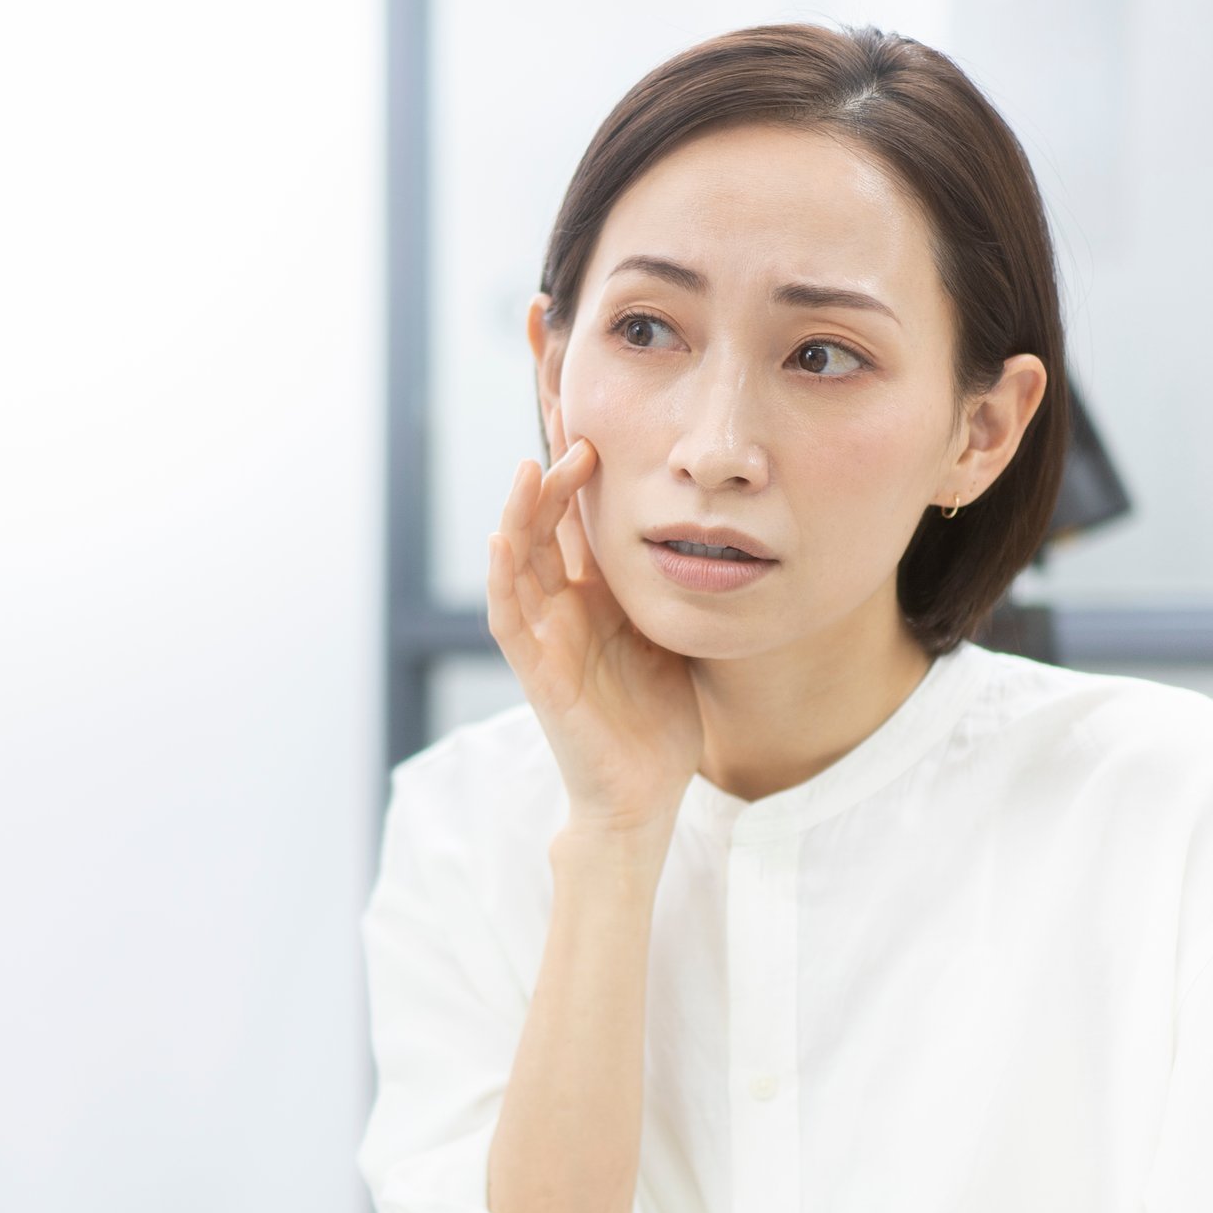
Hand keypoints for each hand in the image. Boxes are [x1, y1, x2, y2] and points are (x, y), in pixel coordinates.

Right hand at [487, 441, 701, 843]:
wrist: (642, 794)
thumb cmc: (656, 720)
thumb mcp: (671, 633)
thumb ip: (670, 586)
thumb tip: (711, 531)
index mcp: (595, 598)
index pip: (577, 522)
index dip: (577, 473)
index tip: (591, 418)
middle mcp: (563, 610)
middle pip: (545, 528)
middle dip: (552, 476)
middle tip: (572, 424)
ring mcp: (544, 639)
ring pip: (519, 562)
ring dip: (521, 514)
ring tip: (532, 467)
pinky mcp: (535, 672)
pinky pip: (509, 618)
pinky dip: (501, 578)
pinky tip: (502, 539)